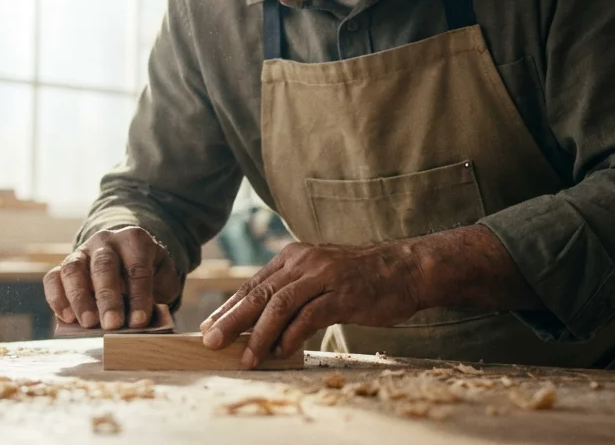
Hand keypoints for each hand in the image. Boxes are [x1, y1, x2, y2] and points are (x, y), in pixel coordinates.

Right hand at [43, 226, 180, 330]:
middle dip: (108, 297)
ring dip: (80, 298)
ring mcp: (81, 252)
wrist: (127, 258)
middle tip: (112, 324)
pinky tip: (67, 318)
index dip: (139, 296)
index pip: (137, 268)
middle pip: (103, 266)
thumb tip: (140, 320)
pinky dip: (57, 298)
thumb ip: (157, 296)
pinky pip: (53, 278)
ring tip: (88, 324)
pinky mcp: (63, 266)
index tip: (139, 321)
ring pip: (73, 269)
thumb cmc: (147, 273)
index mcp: (134, 240)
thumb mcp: (162, 279)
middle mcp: (105, 241)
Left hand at [200, 241, 424, 367]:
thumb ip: (292, 292)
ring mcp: (324, 277)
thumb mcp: (319, 275)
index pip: (253, 284)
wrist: (404, 269)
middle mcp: (304, 262)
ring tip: (246, 357)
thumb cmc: (360, 278)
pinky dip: (292, 335)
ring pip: (280, 305)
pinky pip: (309, 316)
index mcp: (294, 257)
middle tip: (211, 340)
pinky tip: (281, 351)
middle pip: (260, 293)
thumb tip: (260, 323)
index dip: (229, 307)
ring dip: (259, 334)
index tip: (209, 326)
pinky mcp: (343, 295)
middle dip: (232, 320)